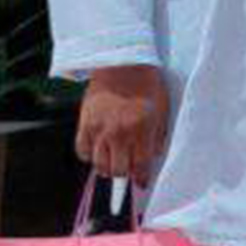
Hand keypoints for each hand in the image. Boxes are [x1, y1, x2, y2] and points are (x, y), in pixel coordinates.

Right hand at [75, 64, 166, 182]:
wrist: (123, 63)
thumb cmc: (147, 85)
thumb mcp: (162, 110)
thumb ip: (157, 137)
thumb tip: (152, 158)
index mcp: (141, 130)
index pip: (140, 167)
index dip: (141, 179)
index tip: (141, 182)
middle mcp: (119, 133)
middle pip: (118, 171)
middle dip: (125, 173)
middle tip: (128, 167)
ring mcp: (100, 129)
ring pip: (100, 165)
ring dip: (107, 167)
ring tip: (113, 160)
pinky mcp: (85, 123)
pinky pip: (82, 151)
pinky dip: (90, 155)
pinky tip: (98, 150)